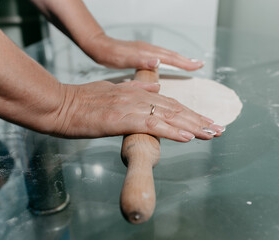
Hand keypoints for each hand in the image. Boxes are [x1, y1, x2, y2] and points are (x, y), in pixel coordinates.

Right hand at [52, 80, 223, 141]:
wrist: (58, 105)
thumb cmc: (80, 102)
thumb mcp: (110, 90)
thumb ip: (134, 89)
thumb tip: (156, 86)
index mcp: (135, 93)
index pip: (169, 103)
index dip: (190, 112)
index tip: (205, 121)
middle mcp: (136, 97)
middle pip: (175, 108)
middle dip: (199, 119)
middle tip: (219, 128)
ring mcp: (130, 107)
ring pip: (169, 116)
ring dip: (193, 125)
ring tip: (212, 133)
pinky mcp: (121, 119)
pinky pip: (152, 125)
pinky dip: (172, 131)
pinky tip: (188, 137)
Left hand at [83, 34, 204, 70]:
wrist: (99, 46)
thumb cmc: (109, 54)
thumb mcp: (123, 59)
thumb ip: (141, 60)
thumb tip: (159, 61)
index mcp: (147, 52)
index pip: (171, 58)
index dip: (185, 63)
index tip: (198, 66)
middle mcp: (149, 50)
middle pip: (172, 55)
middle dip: (187, 61)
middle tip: (199, 65)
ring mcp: (146, 51)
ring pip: (167, 56)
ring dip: (180, 60)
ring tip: (189, 64)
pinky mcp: (142, 54)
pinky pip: (160, 57)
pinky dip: (169, 61)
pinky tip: (168, 64)